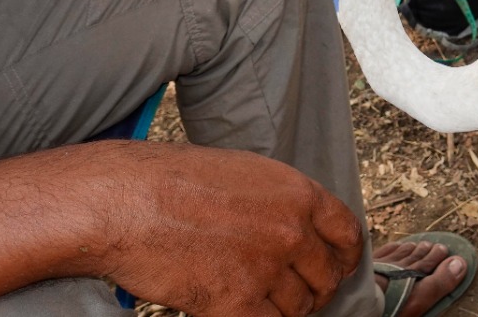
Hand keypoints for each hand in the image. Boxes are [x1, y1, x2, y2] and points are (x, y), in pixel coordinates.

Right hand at [101, 142, 362, 316]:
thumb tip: (302, 230)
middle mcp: (292, 231)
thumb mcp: (248, 174)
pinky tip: (237, 312)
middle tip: (295, 293)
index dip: (346, 257)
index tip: (339, 267)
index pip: (349, 235)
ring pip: (299, 308)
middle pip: (327, 277)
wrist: (128, 201)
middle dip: (314, 288)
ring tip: (259, 301)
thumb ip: (283, 202)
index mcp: (300, 194)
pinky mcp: (236, 303)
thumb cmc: (176, 181)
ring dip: (284, 310)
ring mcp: (267, 268)